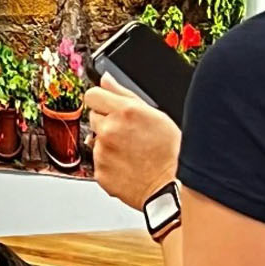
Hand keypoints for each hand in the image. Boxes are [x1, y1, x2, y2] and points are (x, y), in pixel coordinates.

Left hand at [85, 75, 181, 210]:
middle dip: (107, 122)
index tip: (108, 106)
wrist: (171, 187)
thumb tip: (106, 78)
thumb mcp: (156, 115)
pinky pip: (98, 161)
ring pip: (96, 140)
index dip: (102, 100)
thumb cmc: (171, 153)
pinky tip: (128, 164)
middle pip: (94, 117)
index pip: (93, 95)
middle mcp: (110, 130)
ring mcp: (102, 152)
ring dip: (108, 143)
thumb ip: (125, 94)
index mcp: (125, 112)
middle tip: (128, 133)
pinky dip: (109, 162)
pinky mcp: (99, 172)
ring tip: (132, 151)